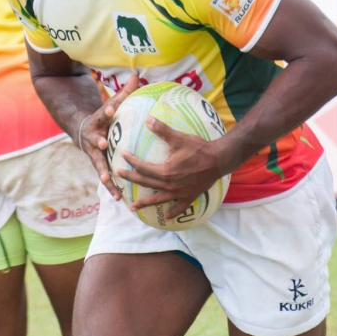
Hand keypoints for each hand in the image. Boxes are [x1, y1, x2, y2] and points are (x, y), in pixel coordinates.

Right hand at [78, 75, 141, 200]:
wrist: (83, 132)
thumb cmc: (104, 117)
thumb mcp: (111, 103)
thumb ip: (124, 92)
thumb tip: (136, 74)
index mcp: (98, 122)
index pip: (102, 114)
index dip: (106, 111)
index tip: (110, 108)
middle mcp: (93, 139)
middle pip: (95, 141)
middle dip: (98, 142)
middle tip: (103, 144)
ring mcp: (94, 154)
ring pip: (99, 165)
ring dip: (104, 173)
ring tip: (110, 182)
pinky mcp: (99, 166)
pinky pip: (105, 178)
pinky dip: (111, 187)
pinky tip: (120, 198)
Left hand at [117, 117, 232, 220]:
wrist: (218, 160)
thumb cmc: (198, 148)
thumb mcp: (179, 138)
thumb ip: (162, 130)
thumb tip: (147, 119)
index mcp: (165, 172)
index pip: (143, 167)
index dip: (132, 161)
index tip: (123, 155)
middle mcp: (169, 185)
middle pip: (146, 183)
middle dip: (131, 178)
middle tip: (118, 175)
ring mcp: (179, 194)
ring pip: (158, 200)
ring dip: (144, 203)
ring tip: (132, 207)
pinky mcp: (189, 197)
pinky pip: (179, 208)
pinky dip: (173, 212)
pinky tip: (167, 216)